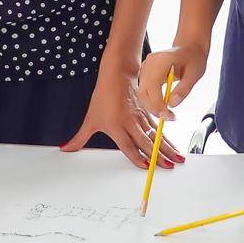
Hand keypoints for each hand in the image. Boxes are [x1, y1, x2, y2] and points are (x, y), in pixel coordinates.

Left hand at [62, 71, 183, 169]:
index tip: (145, 166)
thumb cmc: (104, 96)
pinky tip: (174, 147)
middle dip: (158, 156)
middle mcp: (131, 122)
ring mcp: (141, 118)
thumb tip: (65, 148)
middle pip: (146, 142)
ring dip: (167, 148)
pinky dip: (167, 139)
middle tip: (168, 166)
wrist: (117, 75)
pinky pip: (159, 130)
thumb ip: (79, 138)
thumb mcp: (90, 119)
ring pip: (156, 136)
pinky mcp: (148, 114)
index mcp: (116, 125)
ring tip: (177, 159)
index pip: (128, 145)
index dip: (137, 156)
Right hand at [136, 43, 207, 119]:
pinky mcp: (145, 71)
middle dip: (154, 108)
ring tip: (167, 113)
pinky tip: (162, 105)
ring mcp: (146, 66)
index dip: (158, 104)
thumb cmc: (193, 59)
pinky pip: (144, 89)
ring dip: (152, 106)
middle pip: (144, 91)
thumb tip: (172, 104)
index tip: (169, 116)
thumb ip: (184, 89)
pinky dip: (151, 100)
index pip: (153, 86)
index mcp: (162, 60)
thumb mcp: (195, 74)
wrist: (189, 49)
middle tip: (169, 118)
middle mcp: (150, 62)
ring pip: (142, 92)